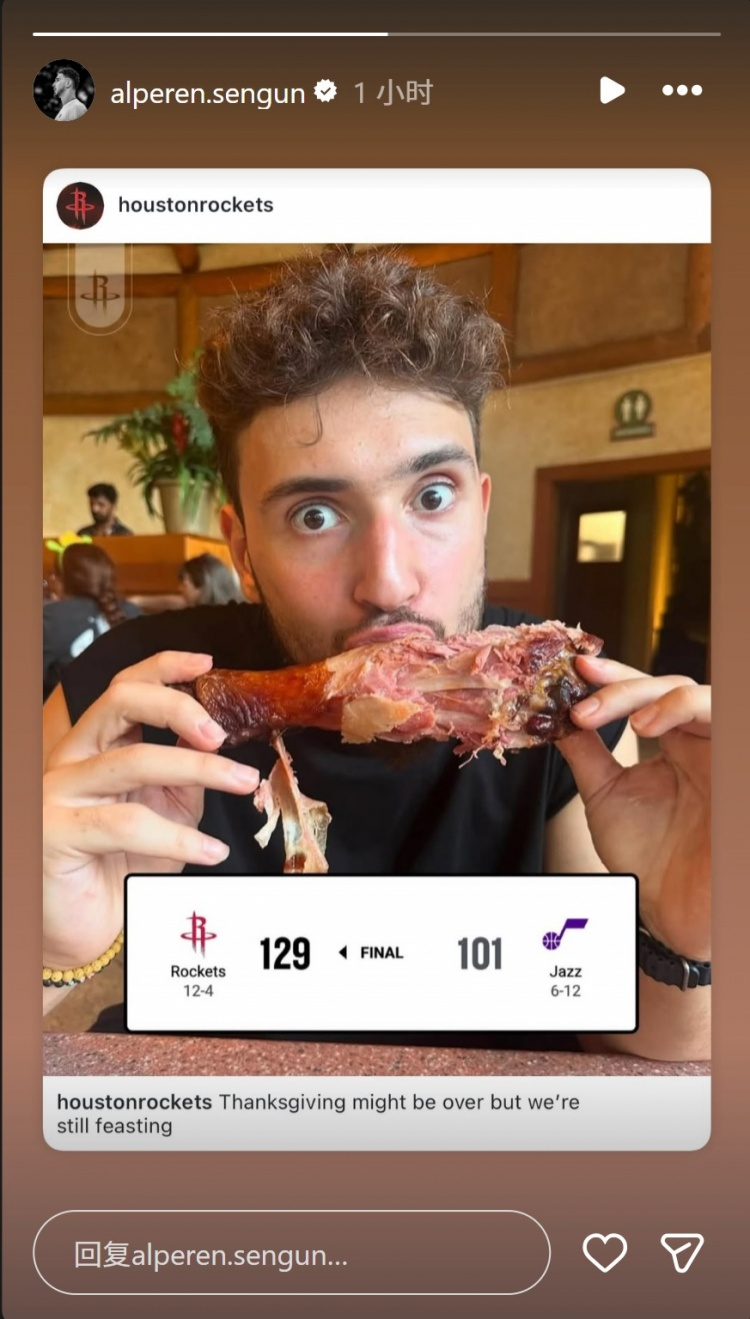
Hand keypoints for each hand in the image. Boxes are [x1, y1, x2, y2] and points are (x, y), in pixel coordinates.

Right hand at [43, 651, 258, 970]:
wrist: (86, 930)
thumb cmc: (124, 867)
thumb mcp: (166, 812)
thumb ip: (185, 777)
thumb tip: (219, 744)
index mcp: (96, 746)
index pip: (125, 687)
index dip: (164, 667)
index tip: (207, 666)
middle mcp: (72, 759)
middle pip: (120, 701)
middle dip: (178, 707)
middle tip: (222, 735)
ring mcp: (58, 792)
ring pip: (132, 760)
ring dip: (198, 769)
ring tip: (242, 782)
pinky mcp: (56, 832)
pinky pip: (127, 823)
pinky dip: (178, 837)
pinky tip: (211, 851)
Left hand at [556, 655, 709, 960]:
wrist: (669, 909)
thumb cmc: (646, 855)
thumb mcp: (604, 792)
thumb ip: (584, 749)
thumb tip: (553, 712)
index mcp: (674, 741)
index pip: (647, 692)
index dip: (614, 676)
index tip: (574, 669)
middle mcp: (702, 741)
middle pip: (673, 685)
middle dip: (626, 686)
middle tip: (584, 701)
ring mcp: (724, 754)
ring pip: (707, 696)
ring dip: (663, 696)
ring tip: (628, 719)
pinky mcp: (736, 772)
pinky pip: (729, 723)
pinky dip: (688, 710)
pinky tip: (651, 726)